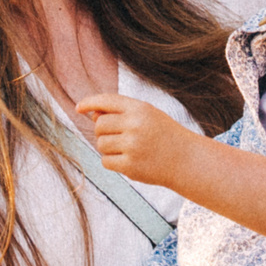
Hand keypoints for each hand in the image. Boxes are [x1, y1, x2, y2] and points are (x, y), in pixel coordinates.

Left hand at [77, 93, 197, 187]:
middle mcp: (135, 124)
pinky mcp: (130, 165)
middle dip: (103, 131)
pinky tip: (128, 160)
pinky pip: (105, 161)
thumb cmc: (164, 135)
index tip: (79, 107)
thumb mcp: (148, 115)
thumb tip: (92, 115)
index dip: (90, 102)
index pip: (107, 100)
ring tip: (127, 149)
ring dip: (108, 148)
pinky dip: (112, 162)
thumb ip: (121, 112)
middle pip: (99, 125)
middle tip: (120, 137)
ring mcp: (132, 145)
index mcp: (140, 108)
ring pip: (101, 144)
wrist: (186, 160)